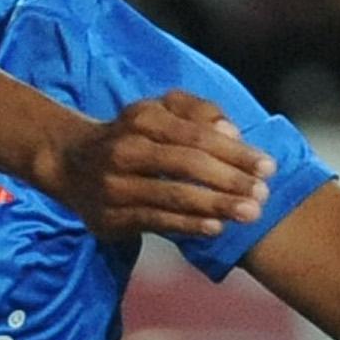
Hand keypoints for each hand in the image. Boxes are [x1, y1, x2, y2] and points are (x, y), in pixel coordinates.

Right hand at [37, 90, 273, 240]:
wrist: (72, 163)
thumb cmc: (133, 135)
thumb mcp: (159, 111)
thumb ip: (198, 112)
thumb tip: (231, 130)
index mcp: (142, 118)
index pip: (196, 135)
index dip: (235, 152)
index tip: (268, 167)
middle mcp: (125, 149)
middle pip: (187, 164)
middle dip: (230, 181)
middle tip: (263, 196)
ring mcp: (114, 185)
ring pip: (173, 196)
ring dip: (216, 206)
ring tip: (250, 214)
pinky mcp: (109, 218)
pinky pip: (156, 221)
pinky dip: (189, 225)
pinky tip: (216, 227)